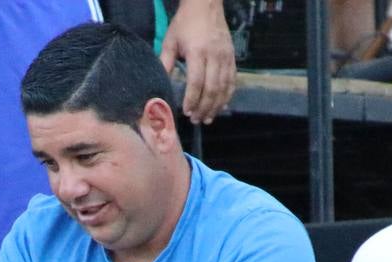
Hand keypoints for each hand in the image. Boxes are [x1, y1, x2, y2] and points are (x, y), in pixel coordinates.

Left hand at [160, 0, 236, 124]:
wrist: (205, 5)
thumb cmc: (184, 24)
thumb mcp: (170, 41)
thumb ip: (165, 64)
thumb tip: (159, 86)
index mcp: (198, 52)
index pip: (196, 82)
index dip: (192, 100)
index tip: (186, 112)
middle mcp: (215, 56)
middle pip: (212, 88)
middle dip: (204, 107)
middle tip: (196, 120)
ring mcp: (226, 57)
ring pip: (224, 87)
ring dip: (216, 106)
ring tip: (207, 118)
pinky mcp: (232, 57)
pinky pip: (232, 81)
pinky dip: (227, 96)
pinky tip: (220, 106)